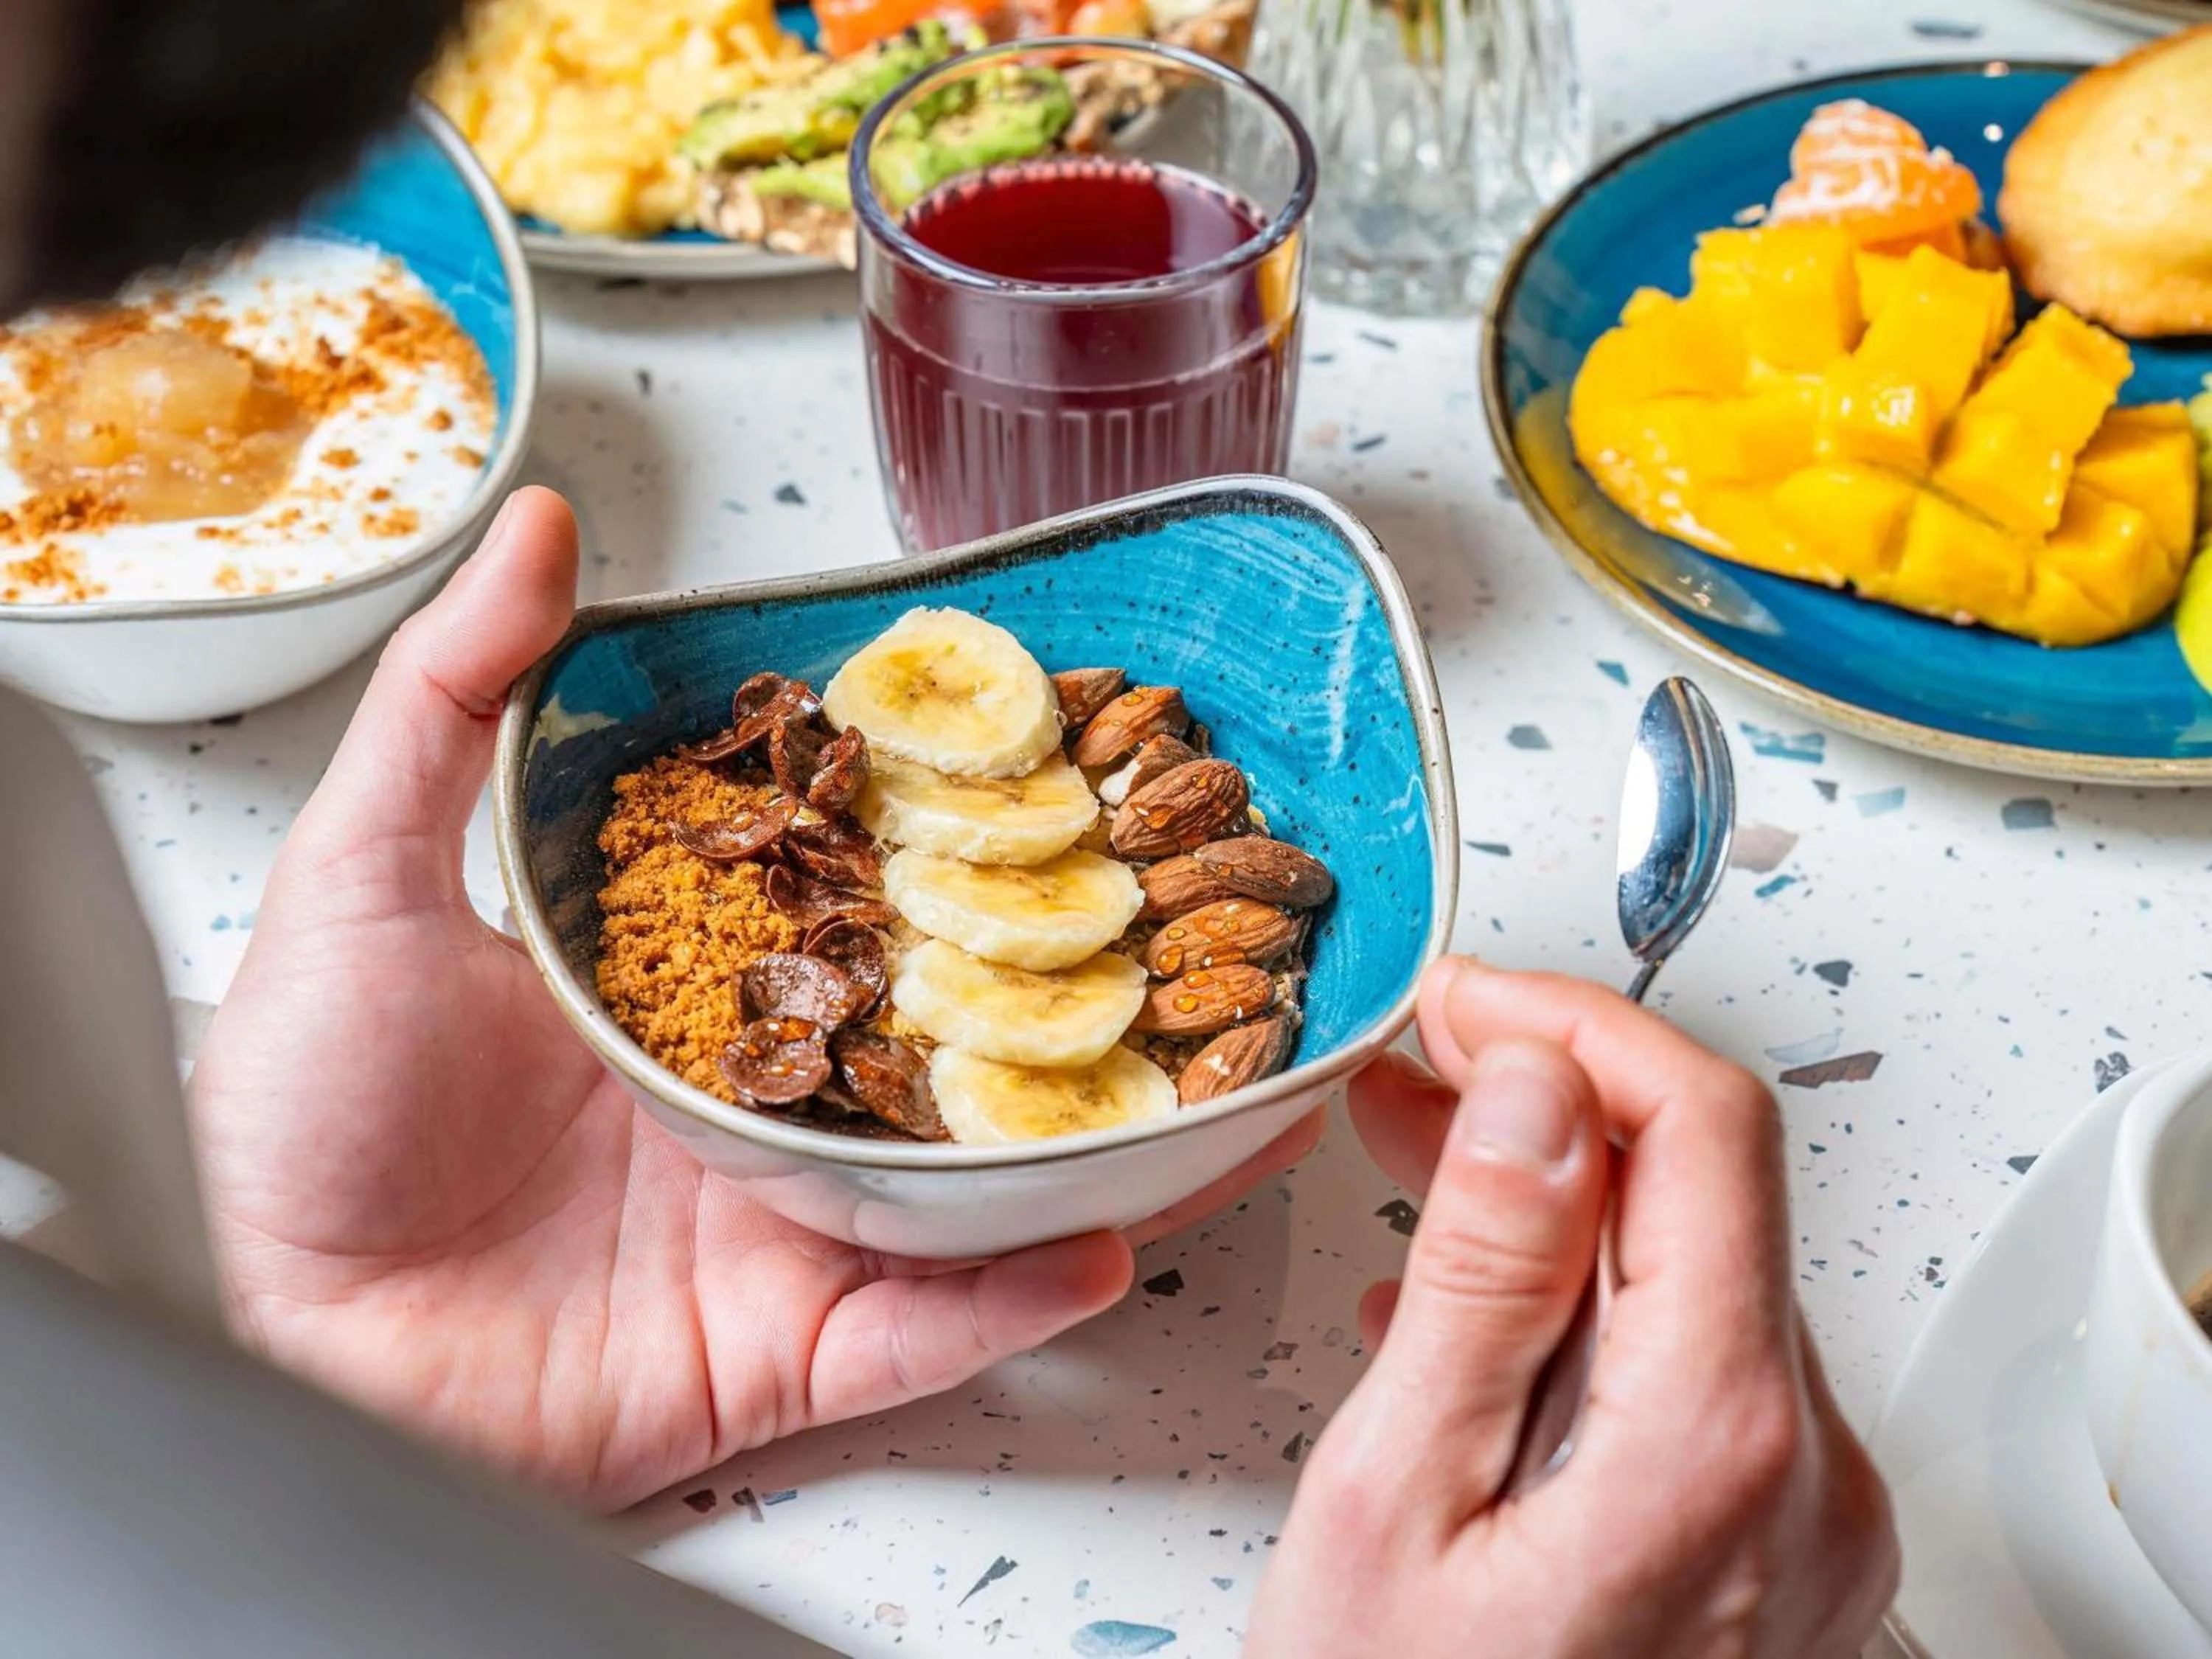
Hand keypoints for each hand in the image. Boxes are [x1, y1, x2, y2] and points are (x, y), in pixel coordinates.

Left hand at [190, 489, 1317, 1510]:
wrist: (273, 1341)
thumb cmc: (299, 1122)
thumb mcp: (361, 873)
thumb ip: (454, 702)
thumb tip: (536, 528)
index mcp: (687, 973)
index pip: (860, 887)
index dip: (961, 829)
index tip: (1071, 762)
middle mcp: (758, 1089)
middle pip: (950, 1029)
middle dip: (1075, 985)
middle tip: (1201, 922)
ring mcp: (784, 1217)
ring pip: (978, 1176)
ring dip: (1100, 1138)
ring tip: (1223, 1084)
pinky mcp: (780, 1344)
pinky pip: (924, 1327)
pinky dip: (1014, 1297)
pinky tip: (1097, 1245)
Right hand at [1246, 960, 1896, 1657]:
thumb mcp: (1395, 1501)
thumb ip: (1483, 1280)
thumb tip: (1534, 1092)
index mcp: (1719, 1440)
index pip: (1701, 1128)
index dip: (1575, 1029)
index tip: (1463, 1005)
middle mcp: (1803, 1475)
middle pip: (1702, 1194)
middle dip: (1548, 1101)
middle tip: (1406, 1069)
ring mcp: (1800, 1520)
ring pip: (1691, 1272)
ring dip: (1553, 1195)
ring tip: (1406, 1153)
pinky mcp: (1769, 1550)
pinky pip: (1690, 1366)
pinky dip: (1581, 1299)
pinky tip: (1467, 1295)